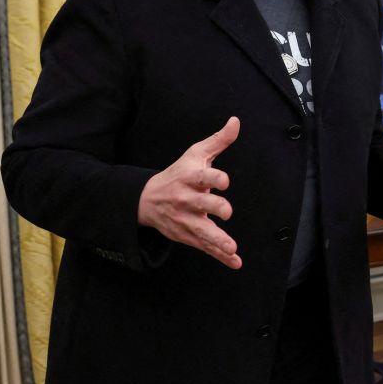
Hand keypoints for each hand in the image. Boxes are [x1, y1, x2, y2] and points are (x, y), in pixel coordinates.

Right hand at [138, 117, 240, 268]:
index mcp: (189, 178)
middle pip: (201, 204)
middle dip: (214, 207)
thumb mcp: (195, 154)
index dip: (214, 178)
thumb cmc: (178, 173)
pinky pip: (206, 247)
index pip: (202, 177)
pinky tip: (235, 261)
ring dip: (217, 240)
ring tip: (231, 247)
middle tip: (226, 211)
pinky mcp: (188, 235)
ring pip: (202, 230)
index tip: (225, 180)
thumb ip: (218, 141)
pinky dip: (220, 256)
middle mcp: (186, 200)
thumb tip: (236, 121)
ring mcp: (186, 219)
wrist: (146, 199)